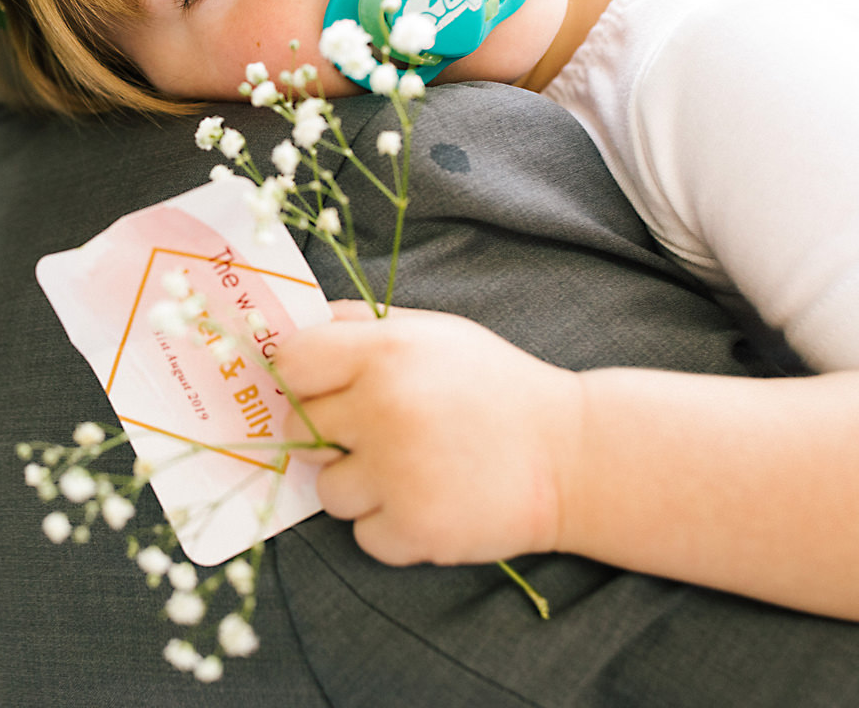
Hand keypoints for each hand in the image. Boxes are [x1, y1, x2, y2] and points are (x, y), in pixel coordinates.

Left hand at [276, 302, 578, 566]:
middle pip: (299, 428)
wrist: (572, 456)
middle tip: (377, 431)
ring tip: (412, 468)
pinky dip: (390, 525)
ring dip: (359, 484)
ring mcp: (396, 474)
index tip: (323, 389)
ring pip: (327, 489)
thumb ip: (360, 325)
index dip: (302, 378)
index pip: (292, 365)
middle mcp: (383, 410)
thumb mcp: (434, 332)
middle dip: (328, 432)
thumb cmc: (494, 387)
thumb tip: (286, 334)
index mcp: (385, 352)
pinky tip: (430, 499)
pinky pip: (363, 534)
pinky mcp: (413, 528)